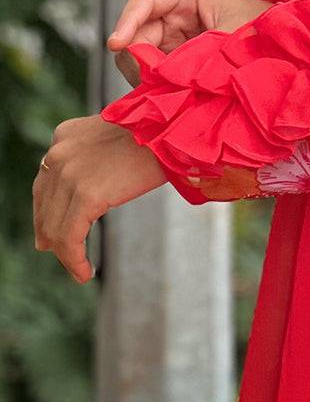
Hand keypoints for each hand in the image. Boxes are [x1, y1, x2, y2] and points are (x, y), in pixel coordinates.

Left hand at [32, 114, 167, 283]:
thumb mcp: (110, 142)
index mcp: (64, 135)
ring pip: (54, 228)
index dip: (46, 214)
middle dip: (53, 236)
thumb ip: (87, 164)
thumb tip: (72, 205)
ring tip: (80, 269)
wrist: (173, 128)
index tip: (51, 237)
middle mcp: (59, 153)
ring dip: (66, 254)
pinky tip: (86, 273)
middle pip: (45, 207)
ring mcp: (69, 173)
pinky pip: (70, 239)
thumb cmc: (155, 136)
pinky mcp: (86, 195)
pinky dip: (75, 261)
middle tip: (68, 258)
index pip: (44, 184)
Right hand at [107, 0, 269, 85]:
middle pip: (137, 33)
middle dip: (138, 58)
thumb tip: (159, 73)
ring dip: (147, 75)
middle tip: (151, 83)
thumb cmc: (264, 29)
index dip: (127, 22)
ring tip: (169, 90)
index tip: (116, 45)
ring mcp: (174, 36)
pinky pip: (154, 71)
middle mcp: (176, 13)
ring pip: (141, 56)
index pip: (145, 1)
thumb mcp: (231, 38)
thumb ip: (194, 52)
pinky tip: (171, 95)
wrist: (286, 48)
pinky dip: (156, 85)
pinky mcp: (176, 58)